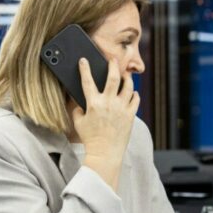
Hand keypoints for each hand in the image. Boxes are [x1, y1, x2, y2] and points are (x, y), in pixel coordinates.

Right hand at [71, 58, 139, 190]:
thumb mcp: (78, 123)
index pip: (87, 81)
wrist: (105, 153)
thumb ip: (77, 109)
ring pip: (128, 86)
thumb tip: (77, 100)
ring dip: (127, 78)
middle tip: (113, 59)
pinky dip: (134, 94)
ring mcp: (121, 108)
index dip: (84, 68)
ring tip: (125, 75)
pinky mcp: (131, 115)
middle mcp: (109, 103)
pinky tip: (132, 92)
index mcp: (93, 104)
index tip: (84, 60)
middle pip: (113, 77)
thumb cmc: (90, 139)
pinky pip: (135, 99)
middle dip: (113, 65)